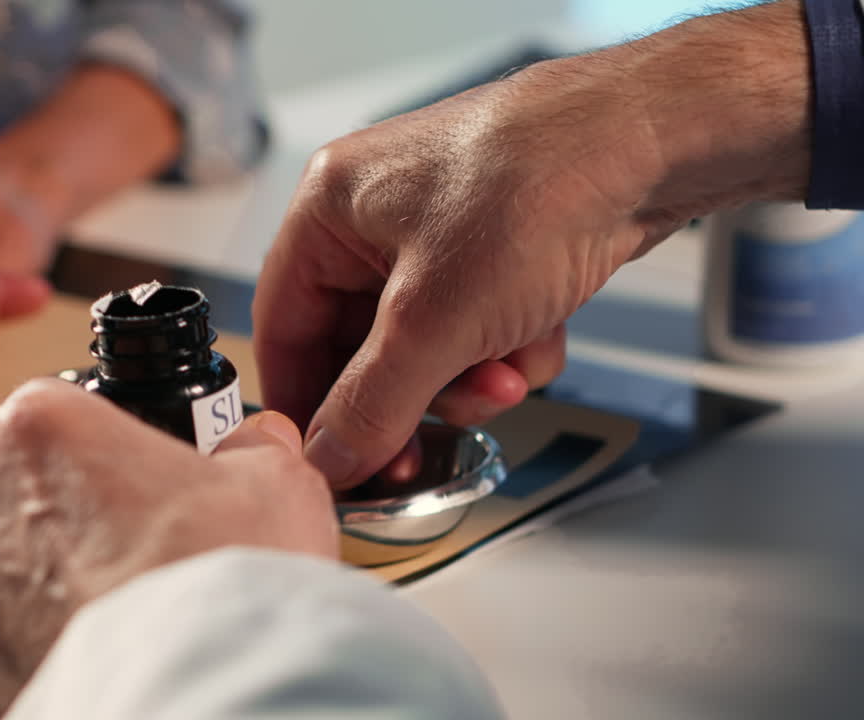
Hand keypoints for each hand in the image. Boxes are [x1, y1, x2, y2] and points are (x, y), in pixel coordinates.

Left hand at [0, 380, 336, 719]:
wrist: (188, 695)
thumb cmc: (214, 589)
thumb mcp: (274, 489)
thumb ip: (257, 450)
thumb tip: (257, 443)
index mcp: (43, 428)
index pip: (57, 406)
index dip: (101, 440)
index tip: (130, 471)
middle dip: (48, 496)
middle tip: (113, 535)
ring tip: (61, 584)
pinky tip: (43, 640)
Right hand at [254, 1, 809, 489]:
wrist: (658, 142)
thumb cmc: (542, 181)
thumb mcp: (435, 320)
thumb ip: (373, 404)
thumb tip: (331, 457)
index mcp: (329, 209)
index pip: (284, 327)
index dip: (304, 403)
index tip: (330, 461)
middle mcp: (376, 218)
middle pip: (359, 347)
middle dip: (411, 395)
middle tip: (427, 446)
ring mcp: (440, 233)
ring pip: (424, 348)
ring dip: (467, 377)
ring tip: (507, 367)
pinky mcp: (495, 250)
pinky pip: (475, 329)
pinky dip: (507, 347)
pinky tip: (539, 333)